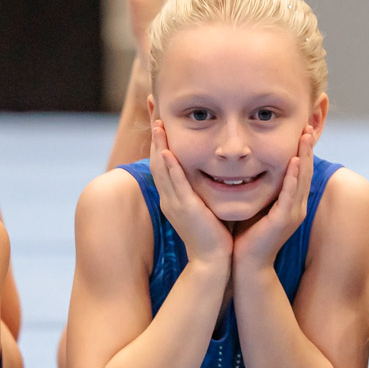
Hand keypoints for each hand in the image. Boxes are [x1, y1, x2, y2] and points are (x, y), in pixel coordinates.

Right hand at [149, 120, 232, 266]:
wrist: (213, 261)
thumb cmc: (214, 234)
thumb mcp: (205, 204)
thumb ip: (204, 187)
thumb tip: (215, 169)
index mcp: (173, 195)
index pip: (163, 159)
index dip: (159, 136)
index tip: (159, 114)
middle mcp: (169, 196)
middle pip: (156, 158)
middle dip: (155, 131)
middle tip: (153, 106)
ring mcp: (174, 202)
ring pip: (162, 168)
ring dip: (159, 143)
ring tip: (157, 122)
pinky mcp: (185, 209)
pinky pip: (175, 184)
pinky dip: (170, 166)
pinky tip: (166, 151)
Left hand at [234, 128, 313, 271]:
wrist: (246, 263)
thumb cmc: (246, 235)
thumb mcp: (256, 204)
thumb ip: (258, 188)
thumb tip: (249, 167)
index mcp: (291, 203)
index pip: (300, 172)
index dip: (302, 151)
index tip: (302, 131)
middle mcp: (297, 207)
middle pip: (306, 171)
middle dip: (307, 148)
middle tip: (309, 126)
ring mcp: (293, 213)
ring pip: (302, 179)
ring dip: (304, 156)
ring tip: (306, 136)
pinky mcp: (284, 220)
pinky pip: (291, 194)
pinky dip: (294, 176)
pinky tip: (294, 161)